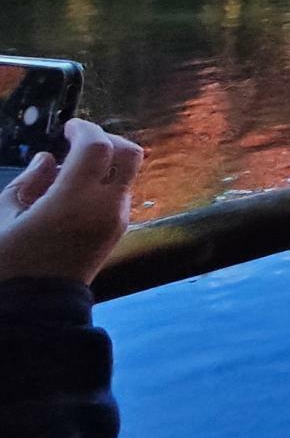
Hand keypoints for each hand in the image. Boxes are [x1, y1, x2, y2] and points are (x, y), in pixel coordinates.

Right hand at [0, 120, 144, 286]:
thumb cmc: (10, 264)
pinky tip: (73, 194)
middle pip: (130, 154)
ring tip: (66, 174)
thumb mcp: (5, 218)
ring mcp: (116, 220)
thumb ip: (28, 182)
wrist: (34, 310)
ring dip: (105, 163)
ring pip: (126, 174)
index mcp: (75, 201)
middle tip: (79, 142)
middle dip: (107, 140)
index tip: (69, 127)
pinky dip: (104, 183)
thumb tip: (48, 161)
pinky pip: (119, 194)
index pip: (98, 147)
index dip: (85, 129)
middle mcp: (105, 207)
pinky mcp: (117, 232)